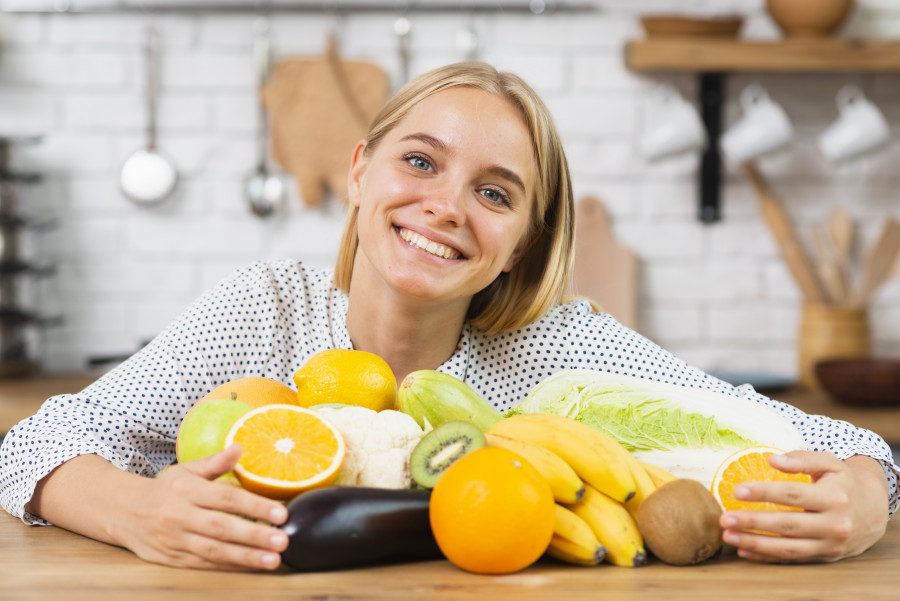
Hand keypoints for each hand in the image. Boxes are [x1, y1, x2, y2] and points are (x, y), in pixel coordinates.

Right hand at [113, 444, 288, 570]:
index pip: (226, 498)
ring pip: (214, 551)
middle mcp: (180, 516)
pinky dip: (230, 567)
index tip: (281, 513)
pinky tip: (251, 566)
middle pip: (222, 528)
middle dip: (254, 536)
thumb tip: (240, 447)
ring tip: (273, 559)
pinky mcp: (173, 559)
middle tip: (283, 540)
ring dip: (246, 557)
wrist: (124, 513)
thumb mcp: (187, 470)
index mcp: (187, 490)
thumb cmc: (166, 489)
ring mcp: (176, 540)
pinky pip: (205, 565)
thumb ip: (215, 462)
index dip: (255, 506)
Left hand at [719, 451, 888, 562]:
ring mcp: (829, 544)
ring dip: (755, 543)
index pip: (793, 495)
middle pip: (788, 524)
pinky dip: (766, 557)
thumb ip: (802, 458)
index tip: (737, 490)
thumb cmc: (843, 482)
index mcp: (834, 497)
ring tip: (727, 536)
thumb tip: (772, 459)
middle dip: (753, 522)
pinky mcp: (823, 556)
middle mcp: (833, 524)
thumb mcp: (829, 463)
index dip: (764, 492)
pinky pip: (791, 559)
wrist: (872, 511)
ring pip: (788, 548)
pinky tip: (743, 550)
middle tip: (724, 518)